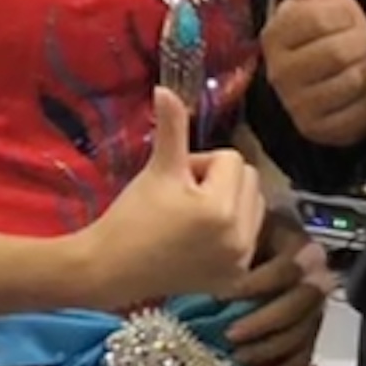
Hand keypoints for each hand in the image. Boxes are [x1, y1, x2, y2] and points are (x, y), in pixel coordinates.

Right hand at [80, 89, 265, 309]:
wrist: (112, 269)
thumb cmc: (132, 216)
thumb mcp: (157, 169)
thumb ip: (171, 129)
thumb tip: (166, 88)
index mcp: (220, 208)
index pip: (232, 159)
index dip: (200, 164)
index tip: (175, 183)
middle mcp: (239, 237)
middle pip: (249, 181)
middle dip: (219, 182)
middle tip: (183, 199)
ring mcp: (240, 261)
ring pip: (254, 207)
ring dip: (229, 203)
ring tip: (192, 218)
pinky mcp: (236, 278)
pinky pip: (249, 237)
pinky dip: (231, 231)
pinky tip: (200, 240)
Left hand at [225, 214, 333, 365]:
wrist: (234, 259)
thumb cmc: (229, 246)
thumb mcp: (228, 241)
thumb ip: (231, 255)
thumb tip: (220, 278)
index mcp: (293, 241)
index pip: (290, 265)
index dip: (258, 283)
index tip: (223, 296)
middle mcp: (312, 271)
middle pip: (302, 300)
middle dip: (265, 320)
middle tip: (231, 334)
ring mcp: (313, 301)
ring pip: (305, 328)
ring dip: (271, 347)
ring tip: (239, 356)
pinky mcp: (308, 327)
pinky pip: (307, 350)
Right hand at [253, 0, 365, 148]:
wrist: (333, 76)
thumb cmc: (327, 28)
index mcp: (277, 34)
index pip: (325, 20)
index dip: (347, 19)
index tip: (343, 22)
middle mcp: (279, 72)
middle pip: (342, 53)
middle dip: (360, 48)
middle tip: (357, 48)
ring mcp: (295, 105)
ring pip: (351, 84)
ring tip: (359, 70)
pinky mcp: (316, 130)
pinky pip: (355, 116)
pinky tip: (362, 96)